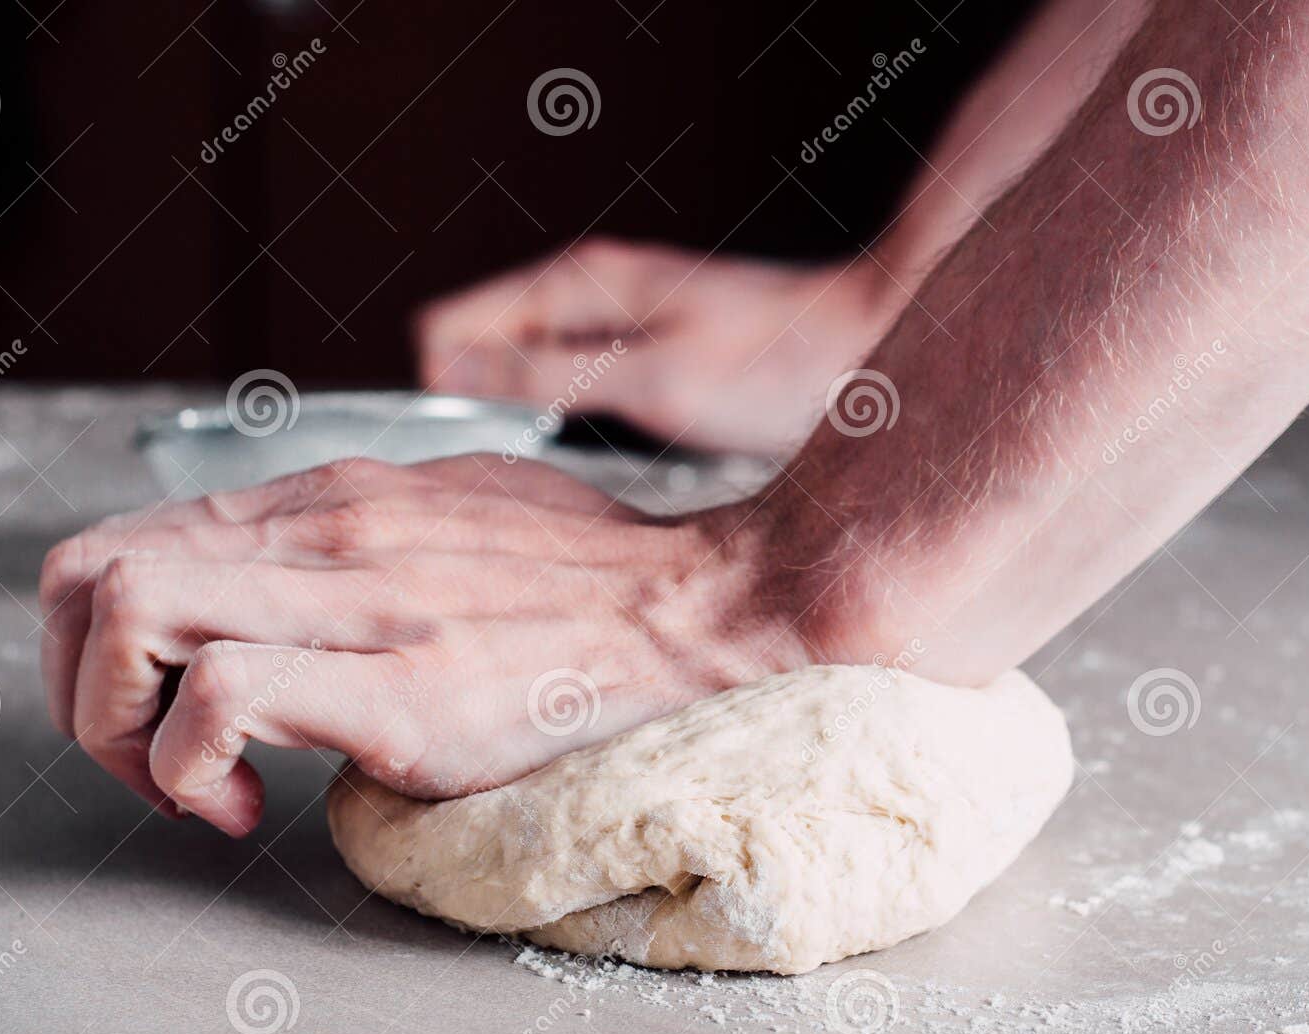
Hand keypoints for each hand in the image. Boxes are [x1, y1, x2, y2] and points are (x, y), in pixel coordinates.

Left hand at [38, 456, 810, 836]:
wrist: (698, 606)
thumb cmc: (593, 572)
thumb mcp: (457, 506)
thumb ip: (360, 530)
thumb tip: (293, 569)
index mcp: (334, 498)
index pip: (126, 535)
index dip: (101, 640)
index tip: (162, 708)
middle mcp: (326, 530)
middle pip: (88, 571)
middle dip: (79, 687)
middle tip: (143, 750)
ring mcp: (359, 601)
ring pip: (130, 614)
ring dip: (117, 728)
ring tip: (192, 784)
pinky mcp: (399, 686)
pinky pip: (223, 698)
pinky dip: (191, 767)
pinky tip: (248, 805)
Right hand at [415, 238, 893, 455]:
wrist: (870, 347)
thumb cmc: (781, 366)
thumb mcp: (652, 384)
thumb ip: (545, 376)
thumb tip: (447, 372)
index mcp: (577, 284)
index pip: (448, 328)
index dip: (438, 395)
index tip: (465, 454)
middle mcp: (589, 289)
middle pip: (481, 347)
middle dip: (478, 407)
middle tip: (510, 474)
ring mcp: (617, 316)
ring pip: (526, 367)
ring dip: (525, 417)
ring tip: (557, 472)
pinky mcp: (646, 346)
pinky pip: (573, 381)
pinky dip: (571, 419)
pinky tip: (599, 456)